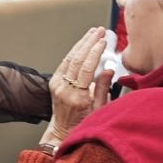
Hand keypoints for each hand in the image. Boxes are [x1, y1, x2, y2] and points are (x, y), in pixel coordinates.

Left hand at [45, 27, 113, 144]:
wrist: (63, 131)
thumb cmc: (83, 123)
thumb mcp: (99, 109)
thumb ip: (104, 88)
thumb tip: (109, 69)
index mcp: (77, 97)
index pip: (86, 68)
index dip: (95, 52)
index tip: (103, 41)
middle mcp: (64, 89)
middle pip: (77, 59)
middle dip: (89, 42)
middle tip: (99, 31)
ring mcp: (56, 84)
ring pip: (70, 58)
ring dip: (82, 43)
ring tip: (92, 32)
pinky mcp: (53, 81)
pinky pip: (65, 62)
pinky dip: (74, 50)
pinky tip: (82, 43)